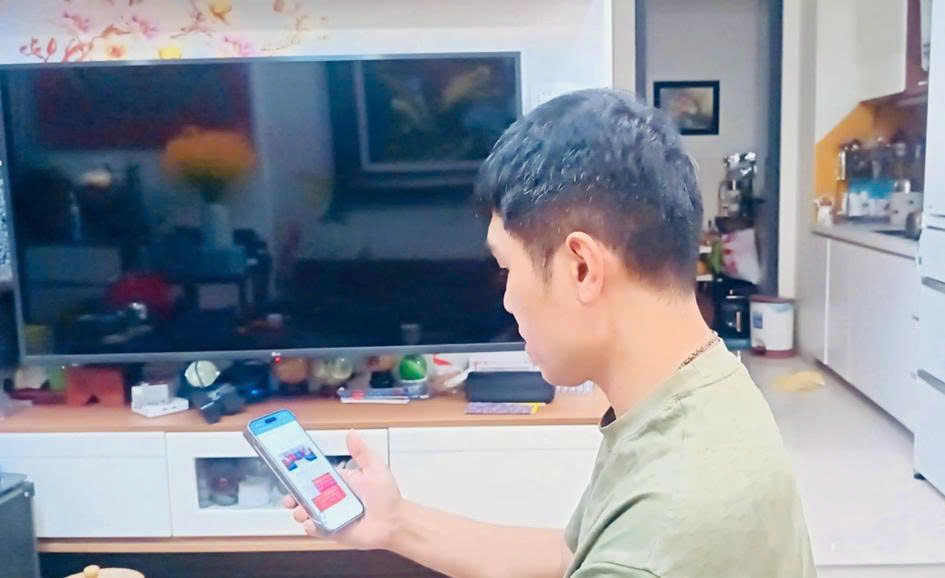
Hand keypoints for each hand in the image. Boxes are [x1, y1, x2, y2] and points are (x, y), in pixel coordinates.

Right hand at [283, 429, 403, 549]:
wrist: (394, 523)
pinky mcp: (333, 531)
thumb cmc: (387, 497)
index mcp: (339, 482)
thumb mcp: (375, 469)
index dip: (300, 476)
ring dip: (300, 512)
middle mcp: (332, 499)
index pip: (314, 478)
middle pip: (305, 496)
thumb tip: (352, 433)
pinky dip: (311, 527)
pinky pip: (316, 530)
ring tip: (302, 511)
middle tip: (290, 498)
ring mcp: (331, 515)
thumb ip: (361, 452)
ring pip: (307, 513)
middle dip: (293, 497)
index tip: (290, 474)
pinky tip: (312, 523)